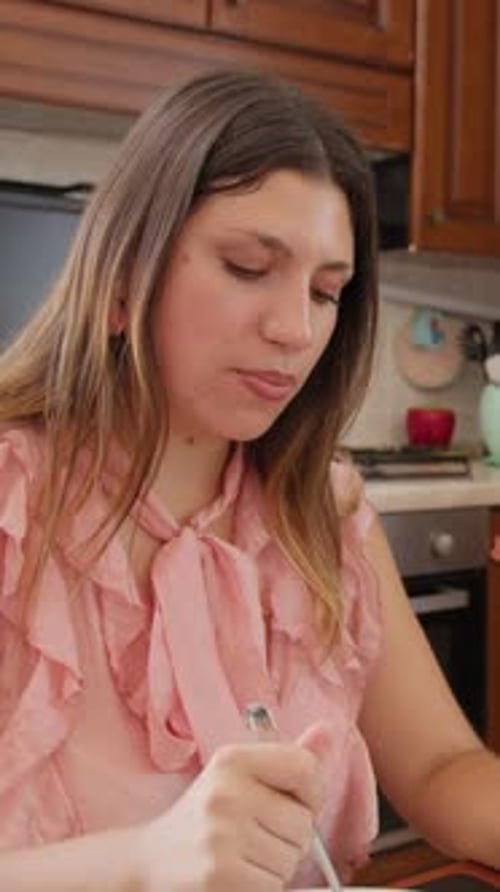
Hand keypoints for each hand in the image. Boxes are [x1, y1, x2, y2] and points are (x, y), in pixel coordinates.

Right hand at [131, 737, 325, 891]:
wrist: (147, 866)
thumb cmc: (201, 820)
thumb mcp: (238, 778)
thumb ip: (287, 759)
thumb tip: (328, 732)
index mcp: (232, 760)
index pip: (304, 768)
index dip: (309, 794)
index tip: (291, 803)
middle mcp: (227, 792)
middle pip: (303, 824)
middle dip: (287, 838)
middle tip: (252, 838)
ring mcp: (222, 836)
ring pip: (291, 860)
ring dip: (274, 867)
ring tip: (241, 858)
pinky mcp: (221, 877)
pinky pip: (275, 887)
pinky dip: (261, 889)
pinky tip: (235, 878)